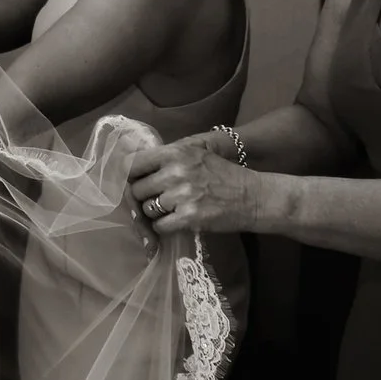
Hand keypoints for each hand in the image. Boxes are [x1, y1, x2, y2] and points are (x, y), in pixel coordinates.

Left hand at [123, 131, 258, 237]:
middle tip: (159, 199)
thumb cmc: (223, 175)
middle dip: (145, 197)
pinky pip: (160, 226)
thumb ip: (167, 157)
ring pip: (147, 209)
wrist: (253, 197)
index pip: (132, 163)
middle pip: (137, 190)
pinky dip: (164, 227)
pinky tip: (177, 221)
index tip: (128, 183)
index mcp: (176, 152)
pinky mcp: (189, 217)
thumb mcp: (197, 153)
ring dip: (155, 213)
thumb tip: (131, 165)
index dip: (126, 176)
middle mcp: (176, 171)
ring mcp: (182, 195)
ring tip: (172, 209)